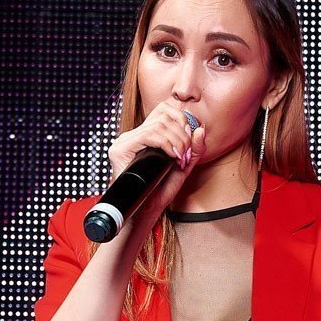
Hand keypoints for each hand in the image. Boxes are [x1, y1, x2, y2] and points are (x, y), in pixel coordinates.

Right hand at [107, 96, 208, 231]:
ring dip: (176, 140)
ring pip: (158, 124)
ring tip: (180, 157)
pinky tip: (171, 156)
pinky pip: (148, 135)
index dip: (182, 119)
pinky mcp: (120, 149)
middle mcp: (133, 135)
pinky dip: (165, 143)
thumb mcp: (184, 167)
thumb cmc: (162, 190)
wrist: (146, 210)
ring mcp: (125, 141)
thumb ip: (194, 149)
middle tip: (186, 153)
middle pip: (163, 114)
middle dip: (182, 133)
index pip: (164, 110)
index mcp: (145, 135)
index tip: (189, 142)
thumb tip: (201, 129)